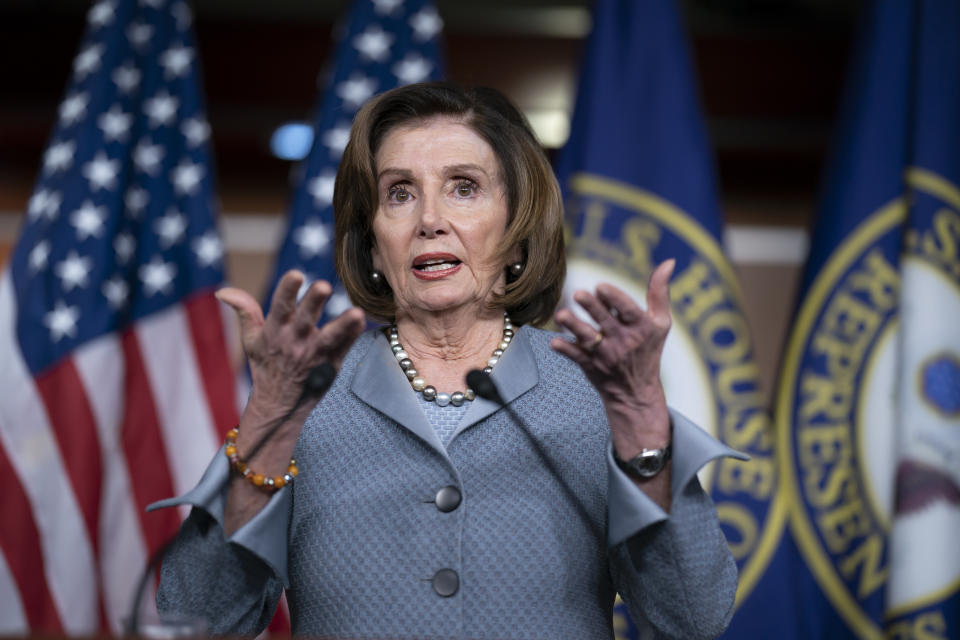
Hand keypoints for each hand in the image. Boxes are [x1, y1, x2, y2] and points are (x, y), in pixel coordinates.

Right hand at [217, 270, 365, 432]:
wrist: (279, 406)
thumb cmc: (266, 366)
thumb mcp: (251, 340)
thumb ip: (244, 311)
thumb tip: (223, 291)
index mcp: (275, 332)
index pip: (279, 307)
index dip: (287, 290)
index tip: (296, 274)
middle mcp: (295, 342)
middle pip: (305, 319)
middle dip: (313, 302)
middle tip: (324, 285)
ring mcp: (315, 354)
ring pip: (329, 337)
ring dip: (342, 325)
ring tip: (356, 313)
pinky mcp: (332, 364)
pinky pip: (344, 348)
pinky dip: (353, 336)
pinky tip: (363, 321)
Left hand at [550, 260, 674, 456]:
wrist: (636, 393)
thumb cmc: (648, 349)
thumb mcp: (660, 323)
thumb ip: (660, 292)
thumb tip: (668, 262)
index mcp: (641, 327)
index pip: (628, 310)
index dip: (615, 299)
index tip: (601, 287)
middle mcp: (623, 340)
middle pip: (605, 321)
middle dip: (592, 308)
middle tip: (578, 294)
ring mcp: (605, 354)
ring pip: (587, 338)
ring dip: (574, 326)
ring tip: (560, 315)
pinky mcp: (590, 365)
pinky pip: (576, 357)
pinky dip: (566, 349)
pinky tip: (554, 341)